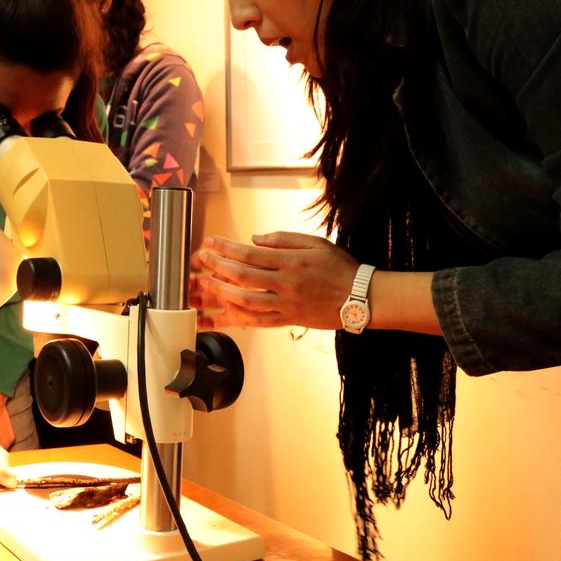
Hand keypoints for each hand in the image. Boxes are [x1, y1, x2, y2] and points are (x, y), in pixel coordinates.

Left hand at [190, 232, 356, 329]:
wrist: (361, 298)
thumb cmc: (339, 268)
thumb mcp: (314, 243)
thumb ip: (282, 239)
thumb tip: (254, 239)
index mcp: (291, 262)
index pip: (250, 254)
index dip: (226, 248)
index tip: (210, 242)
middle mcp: (285, 284)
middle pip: (242, 276)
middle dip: (216, 267)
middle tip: (200, 260)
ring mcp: (285, 305)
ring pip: (245, 301)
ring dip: (220, 293)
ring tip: (203, 285)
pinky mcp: (287, 320)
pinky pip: (257, 321)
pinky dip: (236, 317)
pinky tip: (221, 313)